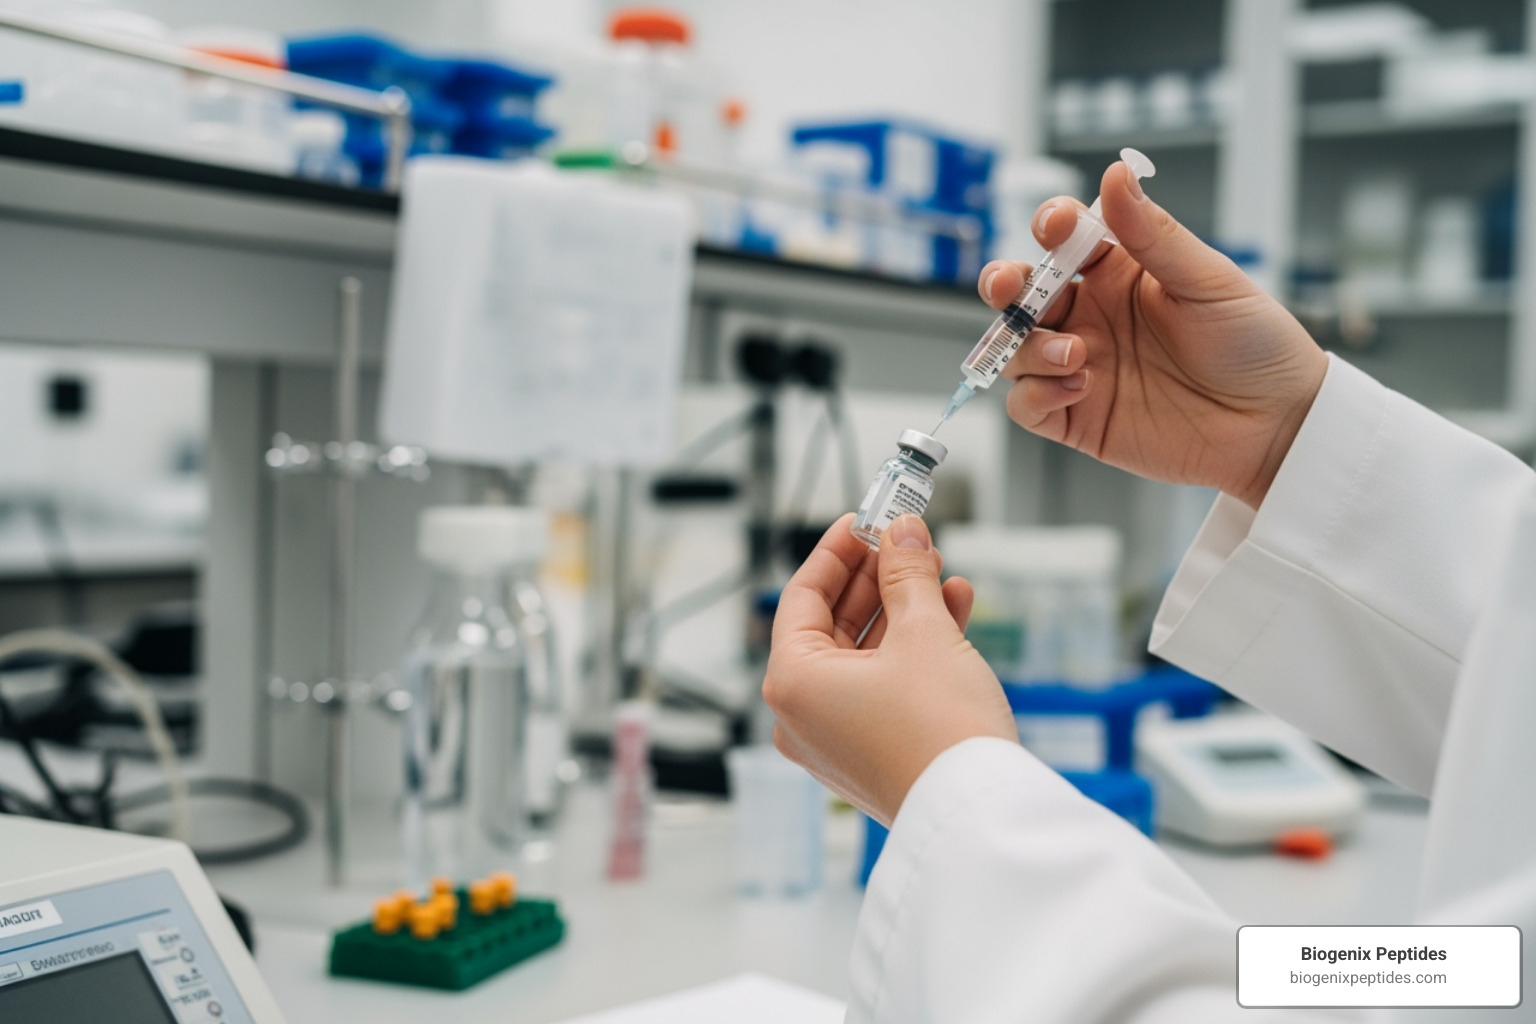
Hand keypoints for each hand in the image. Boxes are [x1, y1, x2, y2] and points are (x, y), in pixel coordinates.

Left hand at [764, 513, 1017, 825]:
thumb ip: (907, 574)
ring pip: (864, 653)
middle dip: (878, 578)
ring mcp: (836, 738)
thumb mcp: (924, 632)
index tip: (863, 520)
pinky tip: (952, 609)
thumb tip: (902, 533)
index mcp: (792, 682)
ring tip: (940, 571)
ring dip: (903, 608)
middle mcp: (802, 714)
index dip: (836, 552)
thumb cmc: (940, 732)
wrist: (980, 812)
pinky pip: (883, 684)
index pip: (802, 596)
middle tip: (908, 541)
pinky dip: (913, 648)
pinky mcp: (873, 753)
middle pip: (833, 624)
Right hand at [980, 161, 1327, 508]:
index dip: (1050, 227)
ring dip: (1028, 346)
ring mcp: (1079, 367)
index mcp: (1119, 274)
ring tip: (1075, 354)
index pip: (1063, 240)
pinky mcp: (1077, 417)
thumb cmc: (1255, 345)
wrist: (1277, 424)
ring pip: (1015, 348)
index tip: (1054, 227)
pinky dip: (1035, 394)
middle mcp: (1091, 317)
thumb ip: (1154, 234)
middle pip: (1020, 294)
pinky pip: (1026, 404)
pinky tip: (1076, 388)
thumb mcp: (1209, 280)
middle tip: (1009, 288)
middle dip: (1003, 285)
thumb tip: (1116, 174)